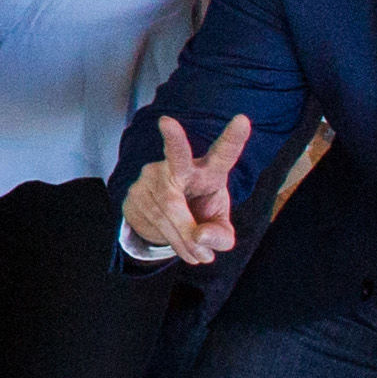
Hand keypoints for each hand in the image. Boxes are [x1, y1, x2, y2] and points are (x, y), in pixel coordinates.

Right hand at [124, 113, 256, 264]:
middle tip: (167, 122)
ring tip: (201, 257)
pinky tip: (184, 249)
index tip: (243, 120)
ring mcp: (151, 179)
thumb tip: (201, 237)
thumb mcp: (218, 226)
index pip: (223, 154)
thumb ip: (221, 235)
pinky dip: (175, 243)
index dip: (234, 138)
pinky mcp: (134, 194)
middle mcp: (178, 168)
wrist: (158, 219)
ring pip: (170, 212)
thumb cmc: (197, 213)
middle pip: (177, 155)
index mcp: (208, 171)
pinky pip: (156, 223)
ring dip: (187, 240)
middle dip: (174, 139)